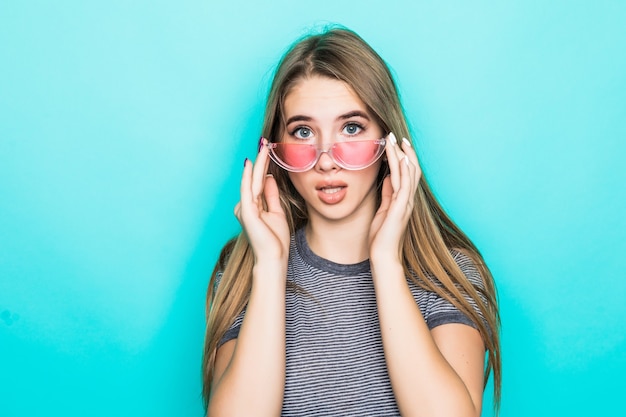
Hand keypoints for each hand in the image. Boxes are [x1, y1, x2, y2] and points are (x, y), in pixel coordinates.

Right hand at [235, 138, 290, 263]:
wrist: (273, 258)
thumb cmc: (275, 240)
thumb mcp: (276, 212)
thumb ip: (271, 195)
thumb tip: (268, 178)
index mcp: (253, 206)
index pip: (259, 180)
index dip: (264, 165)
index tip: (269, 149)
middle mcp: (246, 205)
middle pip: (255, 177)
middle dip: (261, 159)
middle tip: (265, 141)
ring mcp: (245, 208)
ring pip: (252, 180)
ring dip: (258, 162)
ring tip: (263, 145)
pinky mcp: (246, 211)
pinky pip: (247, 189)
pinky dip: (248, 176)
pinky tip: (250, 163)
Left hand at [369, 132, 421, 261]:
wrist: (384, 255)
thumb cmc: (382, 236)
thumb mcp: (383, 209)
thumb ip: (387, 193)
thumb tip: (388, 177)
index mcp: (403, 199)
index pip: (406, 174)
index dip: (403, 157)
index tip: (397, 143)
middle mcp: (408, 199)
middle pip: (411, 170)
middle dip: (405, 151)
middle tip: (398, 135)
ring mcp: (406, 203)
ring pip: (407, 174)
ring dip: (402, 155)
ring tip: (396, 140)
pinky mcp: (400, 207)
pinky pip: (404, 185)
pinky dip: (403, 170)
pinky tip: (401, 158)